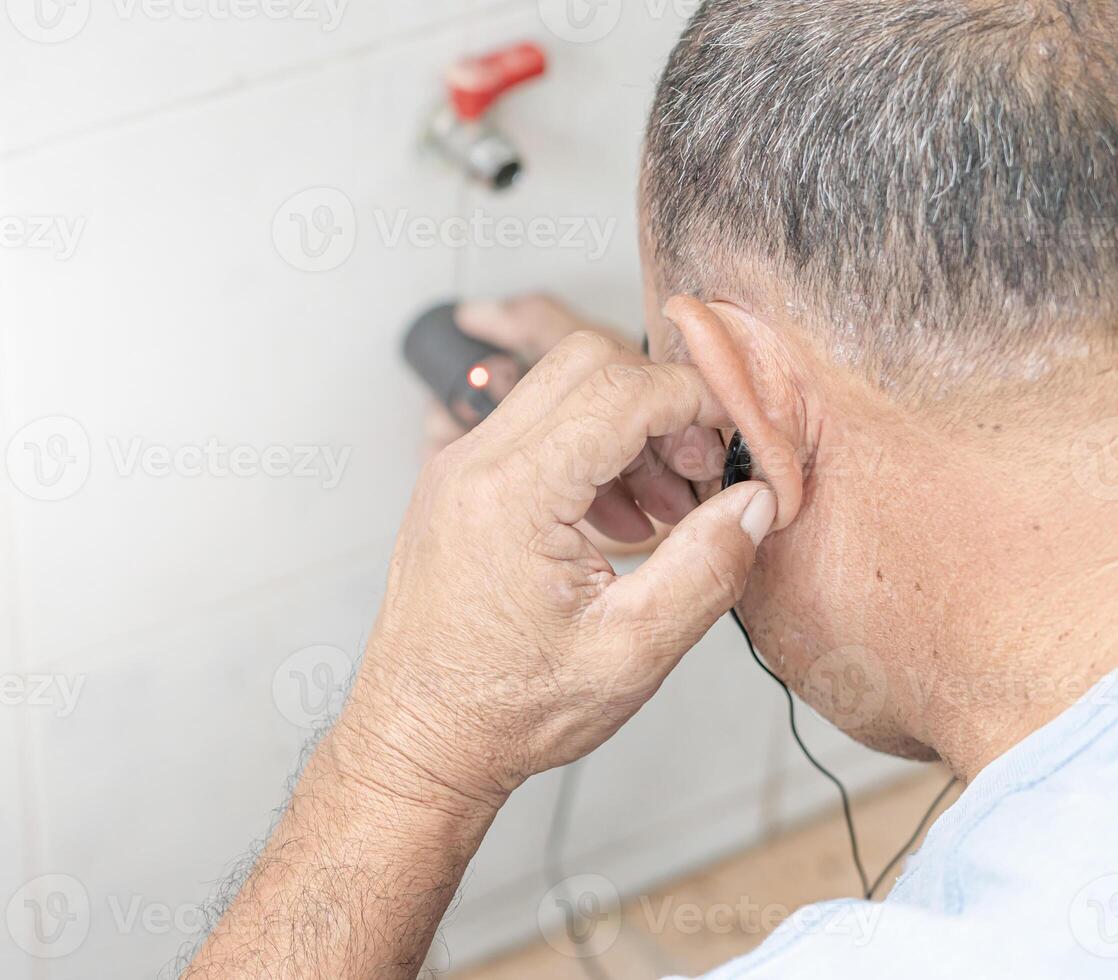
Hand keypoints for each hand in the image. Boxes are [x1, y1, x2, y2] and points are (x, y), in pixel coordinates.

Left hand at [347, 331, 777, 810]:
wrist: (421, 738)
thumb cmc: (506, 709)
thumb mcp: (631, 653)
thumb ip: (706, 567)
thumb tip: (755, 502)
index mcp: (513, 494)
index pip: (623, 389)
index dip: (698, 401)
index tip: (739, 438)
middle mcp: (473, 464)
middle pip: (587, 365)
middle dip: (662, 404)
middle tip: (701, 475)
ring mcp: (456, 469)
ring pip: (559, 389)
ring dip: (627, 428)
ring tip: (665, 511)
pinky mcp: (455, 485)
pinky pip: (532, 429)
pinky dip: (588, 450)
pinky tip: (619, 521)